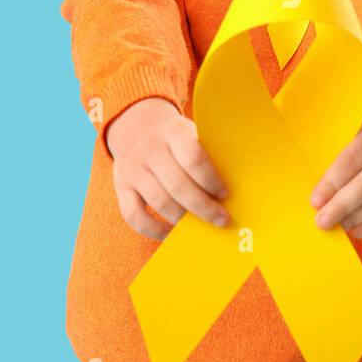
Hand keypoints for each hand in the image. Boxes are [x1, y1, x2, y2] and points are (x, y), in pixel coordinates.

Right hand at [106, 98, 231, 240]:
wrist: (136, 127)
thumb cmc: (175, 138)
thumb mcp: (190, 133)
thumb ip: (208, 154)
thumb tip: (240, 185)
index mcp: (173, 132)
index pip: (193, 158)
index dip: (211, 180)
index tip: (226, 194)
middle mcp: (150, 149)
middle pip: (177, 184)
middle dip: (203, 207)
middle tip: (221, 220)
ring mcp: (133, 169)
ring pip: (158, 201)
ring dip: (182, 219)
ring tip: (199, 227)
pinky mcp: (121, 187)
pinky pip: (133, 215)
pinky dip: (154, 229)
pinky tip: (171, 233)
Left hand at [309, 91, 361, 238]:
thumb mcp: (361, 122)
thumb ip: (341, 144)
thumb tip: (317, 182)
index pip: (353, 159)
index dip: (332, 182)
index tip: (315, 201)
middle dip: (341, 206)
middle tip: (321, 221)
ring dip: (356, 217)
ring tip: (337, 225)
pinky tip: (356, 230)